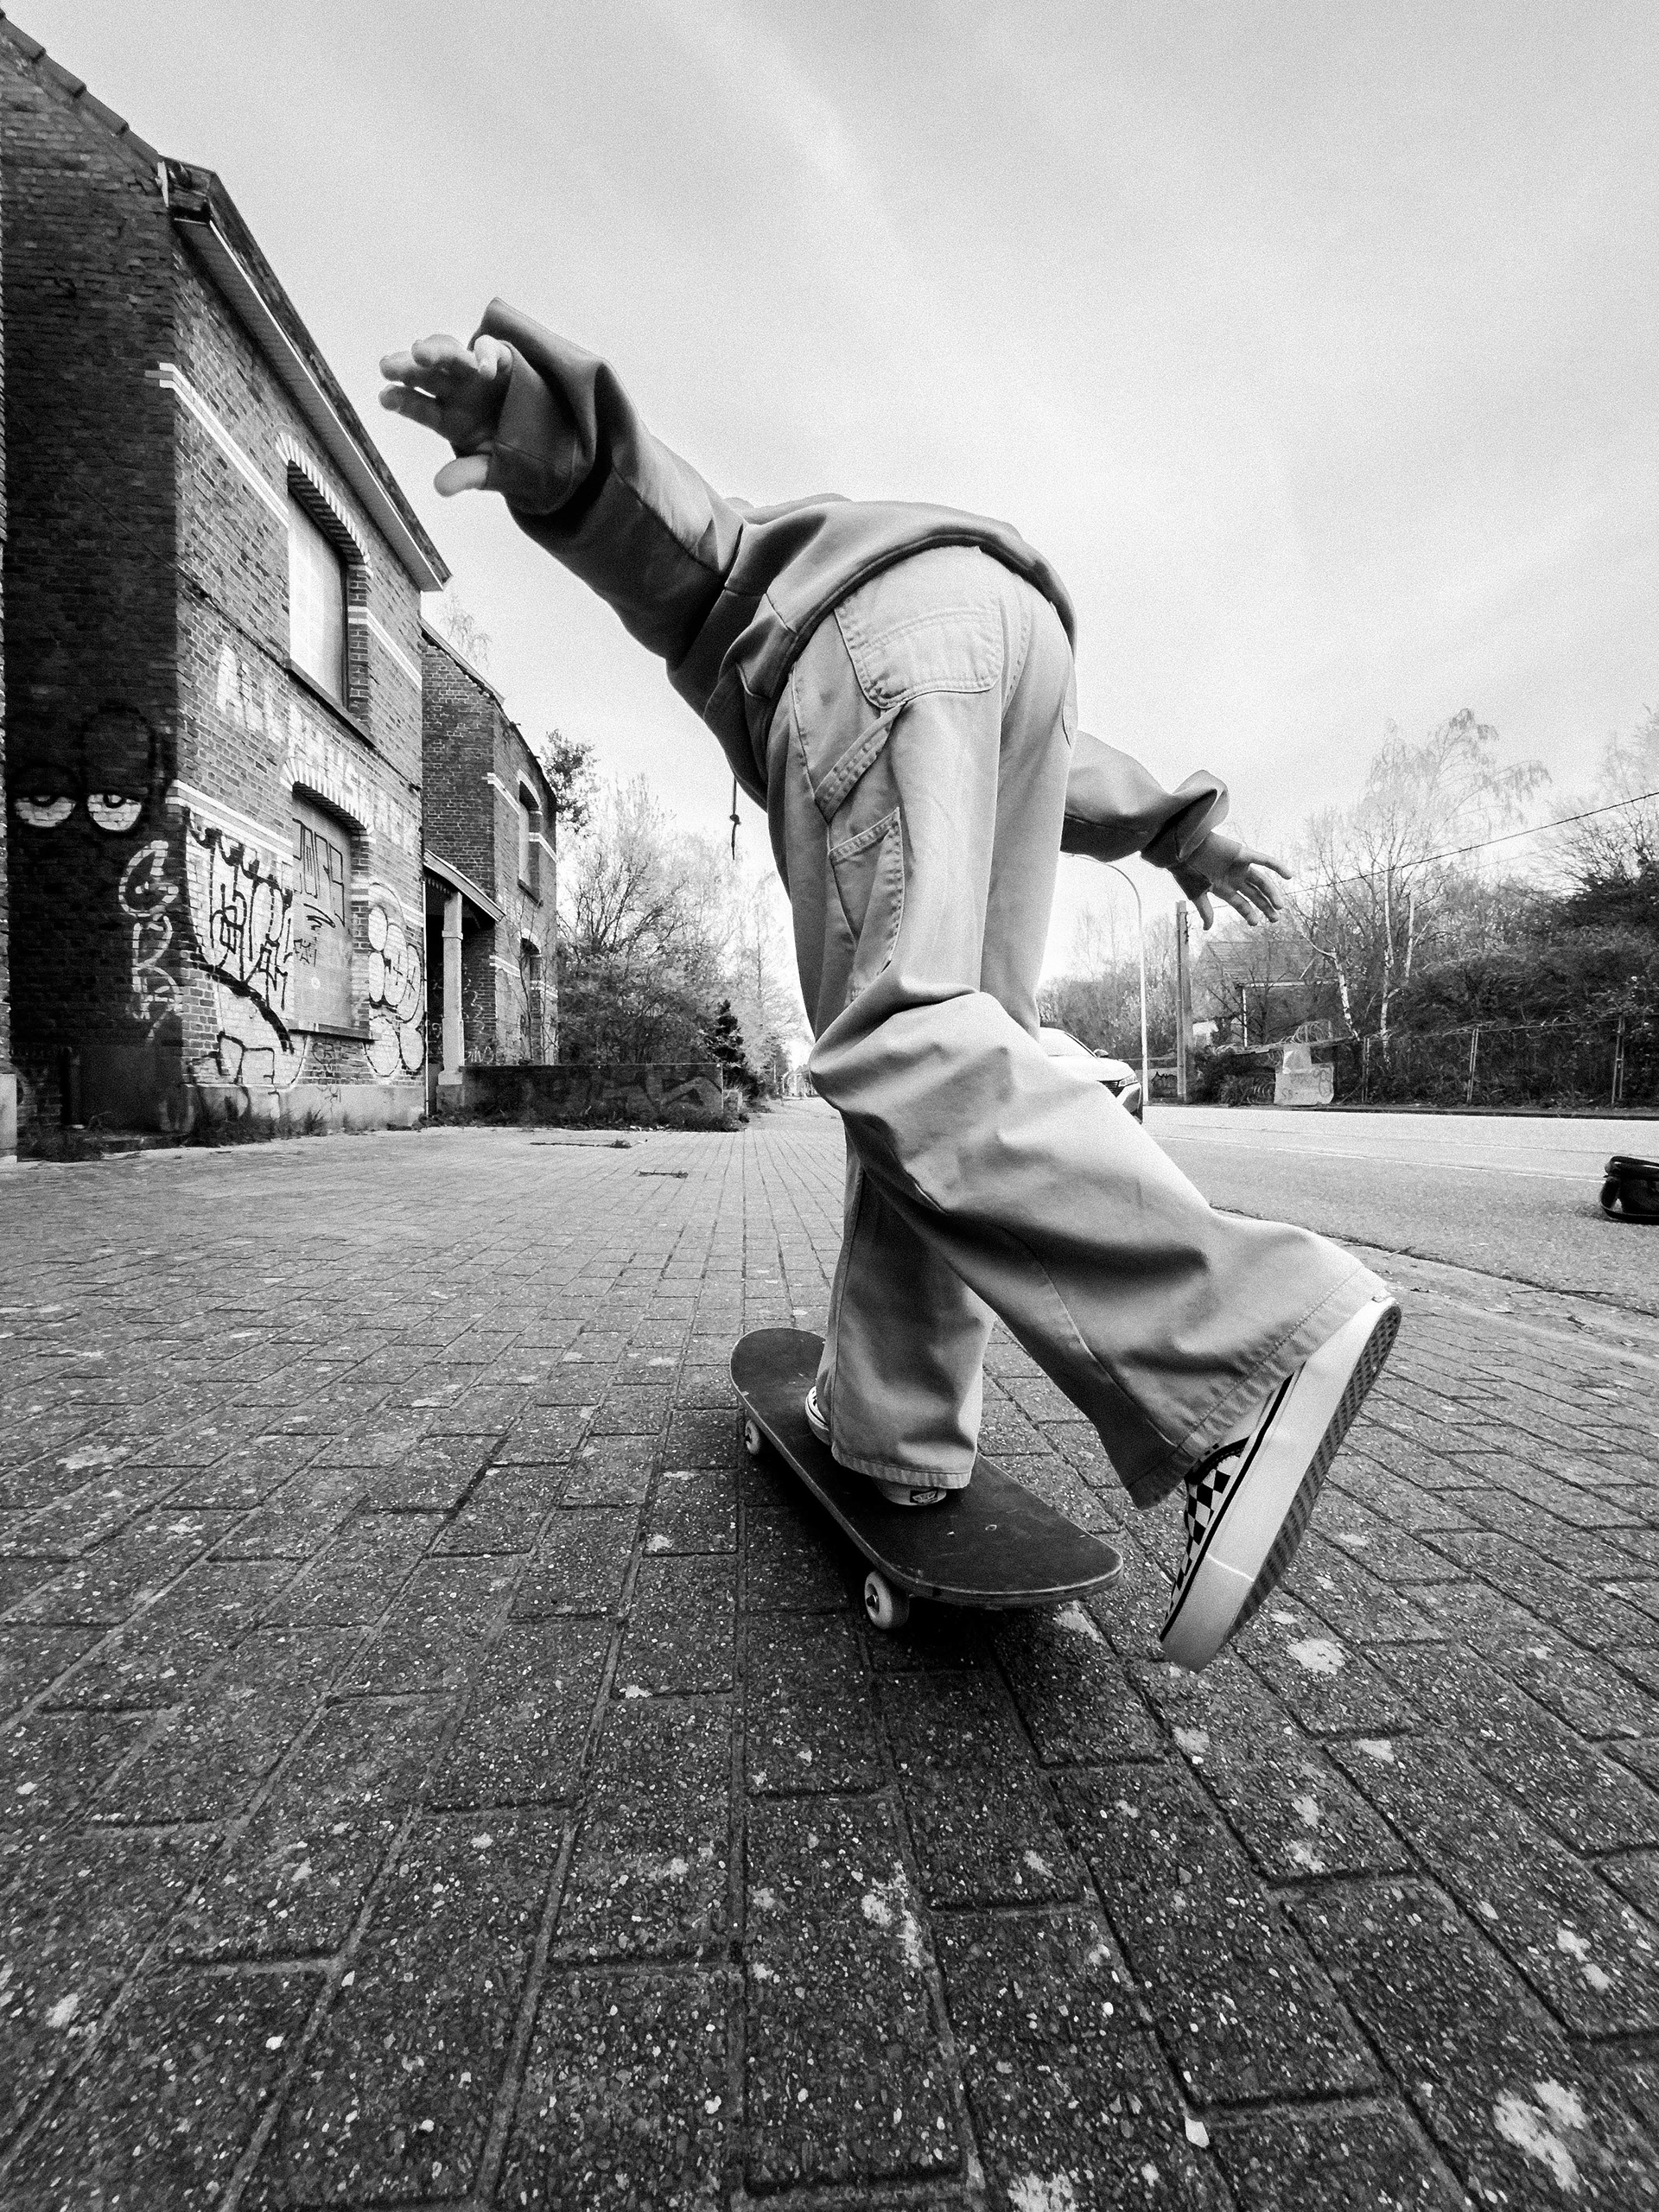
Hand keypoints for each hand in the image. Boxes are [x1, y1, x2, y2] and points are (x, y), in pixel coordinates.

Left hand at [378, 333, 511, 495]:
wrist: (551, 445)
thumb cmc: (513, 455)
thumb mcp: (491, 470)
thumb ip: (467, 474)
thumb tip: (441, 488)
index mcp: (447, 418)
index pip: (417, 406)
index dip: (401, 399)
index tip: (386, 397)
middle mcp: (456, 391)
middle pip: (425, 374)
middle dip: (406, 368)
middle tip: (387, 367)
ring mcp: (476, 374)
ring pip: (450, 353)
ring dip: (435, 350)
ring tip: (420, 353)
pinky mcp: (503, 361)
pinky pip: (490, 349)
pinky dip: (486, 353)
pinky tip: (484, 368)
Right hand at [1176, 830, 1290, 929]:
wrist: (1181, 851)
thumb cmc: (1185, 871)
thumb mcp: (1196, 894)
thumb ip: (1206, 911)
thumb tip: (1207, 928)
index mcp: (1223, 888)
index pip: (1241, 903)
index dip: (1249, 913)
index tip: (1255, 923)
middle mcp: (1234, 878)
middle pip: (1255, 894)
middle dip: (1265, 907)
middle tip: (1276, 919)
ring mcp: (1239, 866)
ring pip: (1262, 881)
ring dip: (1272, 893)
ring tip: (1279, 906)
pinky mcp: (1243, 854)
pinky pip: (1265, 860)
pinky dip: (1277, 866)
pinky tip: (1288, 876)